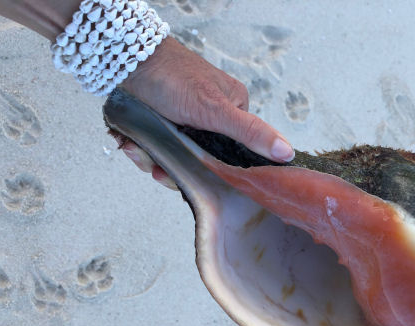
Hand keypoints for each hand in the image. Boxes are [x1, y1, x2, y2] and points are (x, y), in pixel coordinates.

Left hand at [118, 37, 293, 189]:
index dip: (212, 173)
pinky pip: (158, 149)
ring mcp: (186, 121)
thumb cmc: (174, 77)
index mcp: (235, 111)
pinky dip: (143, 151)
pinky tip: (131, 145)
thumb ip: (252, 133)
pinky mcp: (163, 124)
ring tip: (139, 152)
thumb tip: (287, 153)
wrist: (127, 58)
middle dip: (176, 168)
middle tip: (158, 169)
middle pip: (201, 161)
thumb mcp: (217, 110)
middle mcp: (212, 118)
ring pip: (176, 158)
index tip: (194, 179)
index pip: (233, 156)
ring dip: (155, 161)